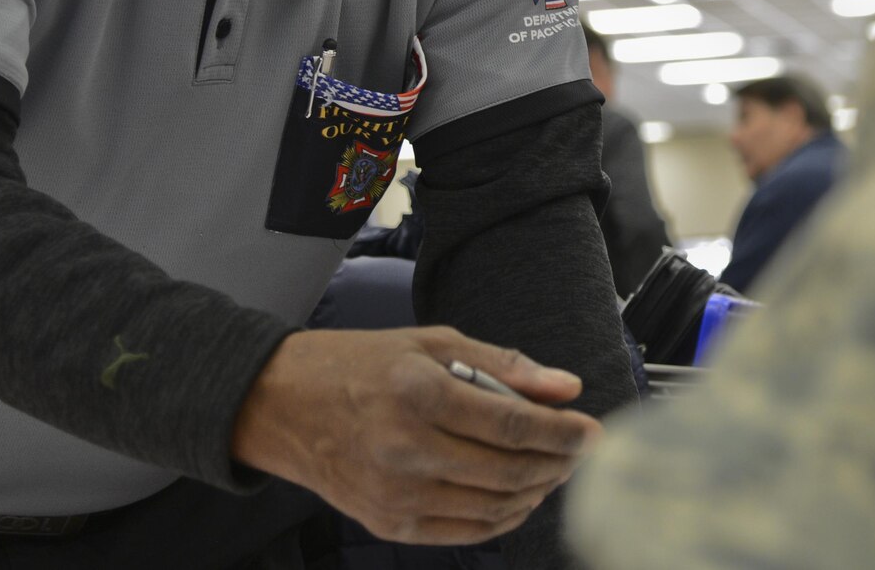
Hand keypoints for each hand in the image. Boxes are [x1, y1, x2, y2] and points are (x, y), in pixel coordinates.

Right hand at [230, 326, 602, 544]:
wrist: (282, 404)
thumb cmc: (359, 364)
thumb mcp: (429, 344)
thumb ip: (502, 366)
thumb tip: (566, 388)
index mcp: (418, 393)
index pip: (513, 424)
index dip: (562, 432)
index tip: (592, 430)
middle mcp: (407, 449)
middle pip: (510, 470)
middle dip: (558, 462)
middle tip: (580, 450)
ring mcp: (396, 494)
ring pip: (495, 506)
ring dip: (537, 491)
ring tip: (553, 469)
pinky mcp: (388, 523)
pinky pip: (466, 531)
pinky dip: (503, 517)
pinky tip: (518, 496)